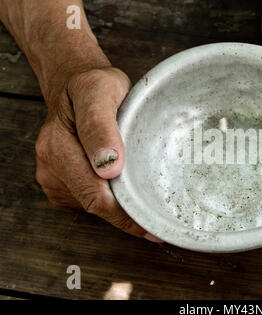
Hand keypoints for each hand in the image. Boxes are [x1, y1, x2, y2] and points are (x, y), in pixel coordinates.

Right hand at [35, 67, 161, 241]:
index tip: (150, 227)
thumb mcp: (101, 90)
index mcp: (58, 145)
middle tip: (156, 219)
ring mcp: (53, 175)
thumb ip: (101, 126)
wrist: (75, 85)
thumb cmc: (93, 86)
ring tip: (144, 197)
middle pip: (93, 205)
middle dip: (126, 215)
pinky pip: (86, 200)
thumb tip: (108, 166)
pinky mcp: (59, 181)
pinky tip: (124, 186)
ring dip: (118, 206)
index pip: (95, 195)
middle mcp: (51, 164)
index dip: (124, 216)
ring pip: (91, 205)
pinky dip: (109, 197)